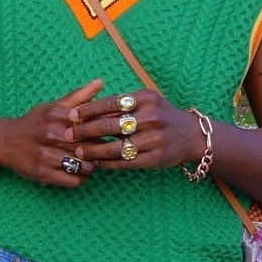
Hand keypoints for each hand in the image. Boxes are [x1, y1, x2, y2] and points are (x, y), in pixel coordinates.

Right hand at [0, 78, 107, 187]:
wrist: (5, 141)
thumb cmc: (35, 122)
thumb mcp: (54, 106)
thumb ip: (79, 97)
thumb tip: (101, 82)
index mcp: (56, 115)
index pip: (92, 125)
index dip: (104, 131)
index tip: (108, 134)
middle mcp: (50, 134)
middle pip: (89, 146)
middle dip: (100, 151)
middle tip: (104, 151)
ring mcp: (45, 155)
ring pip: (83, 166)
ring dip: (92, 166)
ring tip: (91, 163)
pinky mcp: (42, 173)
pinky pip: (72, 180)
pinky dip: (81, 178)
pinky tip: (80, 173)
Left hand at [70, 89, 205, 171]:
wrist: (193, 135)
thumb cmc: (162, 115)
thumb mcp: (147, 101)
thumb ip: (122, 103)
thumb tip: (87, 109)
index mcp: (146, 99)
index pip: (111, 103)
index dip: (89, 110)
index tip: (72, 115)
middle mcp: (151, 118)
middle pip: (111, 125)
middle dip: (85, 131)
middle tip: (68, 134)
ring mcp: (154, 139)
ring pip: (116, 147)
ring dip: (94, 150)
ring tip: (79, 151)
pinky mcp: (155, 158)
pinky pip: (126, 162)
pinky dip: (108, 163)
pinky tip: (97, 162)